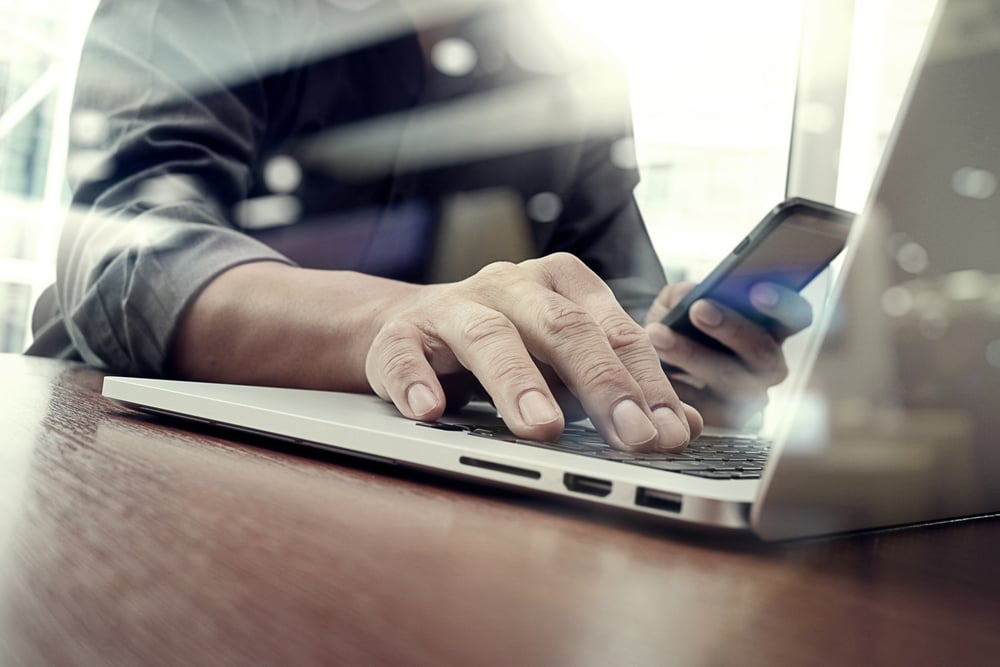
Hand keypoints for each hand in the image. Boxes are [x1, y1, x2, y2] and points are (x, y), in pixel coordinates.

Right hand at [366, 253, 702, 451]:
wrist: (411, 327)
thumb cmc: (505, 347)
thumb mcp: (564, 361)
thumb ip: (620, 385)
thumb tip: (683, 426)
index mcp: (561, 285)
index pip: (614, 333)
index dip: (646, 383)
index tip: (668, 434)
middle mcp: (510, 286)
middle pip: (562, 327)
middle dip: (601, 383)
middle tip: (630, 436)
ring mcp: (452, 306)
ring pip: (488, 336)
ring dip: (517, 381)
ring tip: (542, 428)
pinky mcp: (399, 335)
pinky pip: (405, 356)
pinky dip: (417, 382)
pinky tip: (430, 412)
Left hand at [644, 281, 812, 427]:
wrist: (655, 362)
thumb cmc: (676, 327)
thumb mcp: (675, 303)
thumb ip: (682, 294)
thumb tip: (688, 294)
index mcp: (772, 328)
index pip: (795, 316)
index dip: (782, 305)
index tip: (757, 290)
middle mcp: (768, 364)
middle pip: (763, 352)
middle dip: (731, 328)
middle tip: (698, 309)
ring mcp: (751, 396)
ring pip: (733, 381)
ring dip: (695, 357)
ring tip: (659, 335)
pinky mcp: (726, 420)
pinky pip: (707, 408)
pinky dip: (680, 387)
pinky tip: (655, 370)